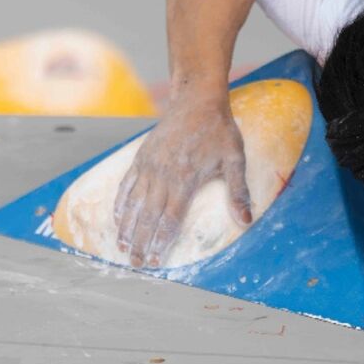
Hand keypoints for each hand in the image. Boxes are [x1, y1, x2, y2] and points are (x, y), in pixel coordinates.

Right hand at [114, 99, 251, 266]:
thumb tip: (245, 221)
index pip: (170, 219)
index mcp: (185, 179)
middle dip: (140, 242)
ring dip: (126, 227)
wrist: (197, 100)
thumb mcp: (236, 159)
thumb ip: (238, 192)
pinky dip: (121, 203)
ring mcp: (149, 165)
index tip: (155, 260)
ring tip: (122, 247)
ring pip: (134, 203)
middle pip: (148, 216)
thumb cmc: (220, 130)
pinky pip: (127, 184)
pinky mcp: (141, 157)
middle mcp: (162, 175)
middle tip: (135, 263)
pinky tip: (117, 218)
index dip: (161, 241)